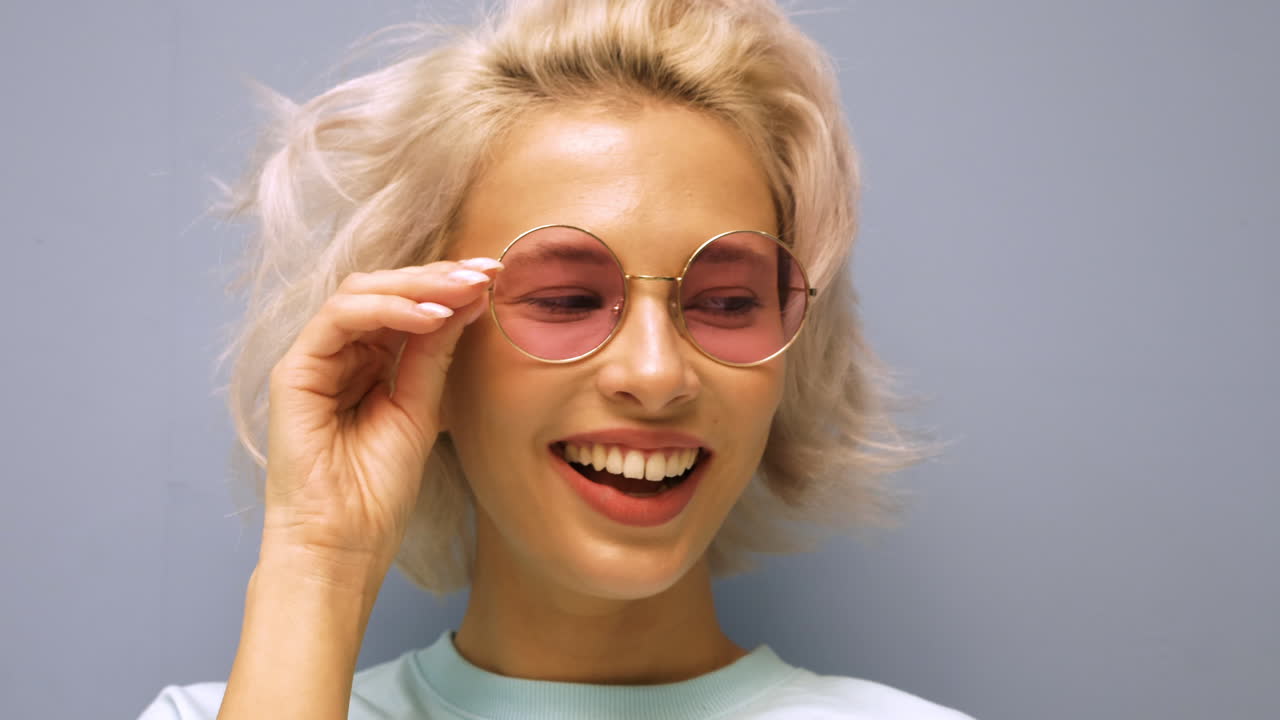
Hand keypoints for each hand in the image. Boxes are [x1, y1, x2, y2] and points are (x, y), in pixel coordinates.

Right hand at [260, 257, 500, 583]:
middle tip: (485, 270)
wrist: (344, 545)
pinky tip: (430, 316)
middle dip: (439, 276)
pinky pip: (339, 318)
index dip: (449, 287)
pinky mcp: (294, 372)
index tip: (496, 277)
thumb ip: (435, 355)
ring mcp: (314, 360)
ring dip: (418, 285)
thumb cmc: (379, 491)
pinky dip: (388, 310)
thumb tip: (468, 300)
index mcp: (369, 362)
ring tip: (464, 288)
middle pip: (385, 289)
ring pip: (361, 292)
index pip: (407, 305)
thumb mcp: (423, 409)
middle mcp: (340, 354)